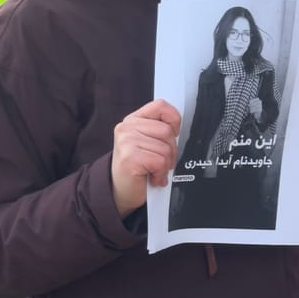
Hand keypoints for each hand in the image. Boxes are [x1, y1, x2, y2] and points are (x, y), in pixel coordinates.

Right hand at [109, 99, 181, 214]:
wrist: (120, 192)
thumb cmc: (137, 168)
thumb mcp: (146, 142)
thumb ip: (158, 130)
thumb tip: (178, 128)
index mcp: (133, 120)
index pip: (161, 106)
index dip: (173, 120)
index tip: (172, 135)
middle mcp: (127, 128)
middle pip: (167, 131)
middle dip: (171, 150)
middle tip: (160, 162)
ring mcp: (126, 142)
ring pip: (165, 148)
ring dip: (165, 165)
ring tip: (154, 171)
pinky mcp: (130, 157)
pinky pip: (159, 162)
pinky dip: (160, 174)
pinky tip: (152, 177)